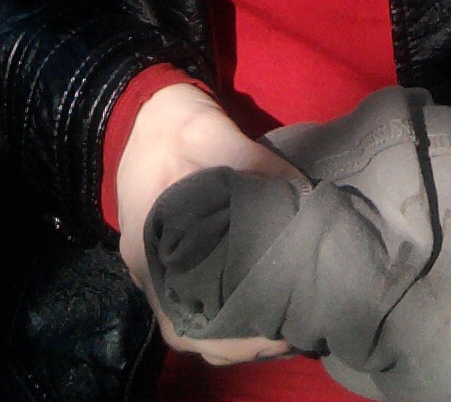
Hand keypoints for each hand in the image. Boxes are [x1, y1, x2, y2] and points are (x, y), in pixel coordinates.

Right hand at [116, 79, 303, 364]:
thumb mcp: (212, 132)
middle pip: (192, 331)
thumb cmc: (174, 123)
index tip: (273, 335)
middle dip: (240, 341)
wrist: (146, 108)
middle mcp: (149, 268)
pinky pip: (197, 298)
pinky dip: (227, 308)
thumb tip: (304, 192)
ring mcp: (157, 265)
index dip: (228, 339)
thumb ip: (254, 162)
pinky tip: (263, 298)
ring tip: (284, 322)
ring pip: (195, 320)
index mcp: (149, 245)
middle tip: (291, 332)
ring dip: (235, 329)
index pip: (180, 321)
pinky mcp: (172, 255)